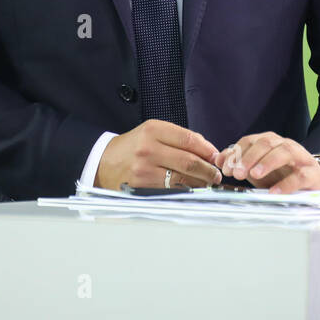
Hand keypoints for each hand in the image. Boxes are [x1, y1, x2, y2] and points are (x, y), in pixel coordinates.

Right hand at [95, 119, 222, 189]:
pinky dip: (186, 190)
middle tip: (216, 174)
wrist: (102, 162)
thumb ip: (178, 138)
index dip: (207, 149)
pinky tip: (192, 189)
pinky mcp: (142, 186)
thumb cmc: (131, 147)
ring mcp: (144, 169)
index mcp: (152, 130)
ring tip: (208, 182)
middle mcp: (148, 148)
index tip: (216, 156)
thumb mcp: (151, 132)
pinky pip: (171, 189)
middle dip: (208, 169)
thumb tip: (206, 149)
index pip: (189, 139)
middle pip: (189, 161)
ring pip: (182, 178)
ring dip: (200, 182)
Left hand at [218, 133, 319, 193]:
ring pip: (284, 152)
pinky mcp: (312, 173)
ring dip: (267, 162)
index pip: (250, 141)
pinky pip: (300, 175)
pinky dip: (286, 184)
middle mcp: (285, 145)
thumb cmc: (284, 175)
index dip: (236, 153)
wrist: (315, 186)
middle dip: (249, 157)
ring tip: (254, 175)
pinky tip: (274, 192)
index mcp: (270, 143)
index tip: (225, 168)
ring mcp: (300, 157)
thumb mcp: (258, 169)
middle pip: (266, 143)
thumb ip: (239, 163)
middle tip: (237, 173)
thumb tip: (218, 159)